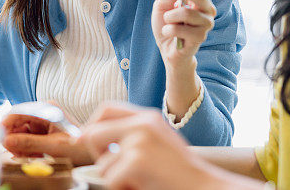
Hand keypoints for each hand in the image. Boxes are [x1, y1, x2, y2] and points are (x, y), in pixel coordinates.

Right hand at [1, 113, 92, 166]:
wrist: (93, 152)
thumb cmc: (79, 146)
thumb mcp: (53, 146)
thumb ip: (28, 143)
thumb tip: (6, 141)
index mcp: (46, 109)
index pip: (17, 112)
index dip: (5, 125)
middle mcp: (43, 112)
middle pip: (17, 123)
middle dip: (13, 139)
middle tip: (12, 154)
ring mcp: (43, 122)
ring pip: (21, 133)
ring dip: (20, 146)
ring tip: (25, 158)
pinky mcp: (44, 132)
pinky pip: (28, 139)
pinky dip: (27, 149)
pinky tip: (32, 157)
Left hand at [80, 103, 222, 189]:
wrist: (204, 187)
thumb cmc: (180, 172)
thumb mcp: (157, 143)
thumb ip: (131, 135)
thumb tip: (88, 136)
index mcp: (148, 117)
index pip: (106, 108)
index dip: (91, 125)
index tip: (84, 140)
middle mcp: (143, 124)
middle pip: (94, 132)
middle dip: (96, 154)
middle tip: (112, 170)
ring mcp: (139, 142)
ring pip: (102, 164)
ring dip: (115, 179)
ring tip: (140, 181)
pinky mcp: (136, 162)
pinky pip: (110, 180)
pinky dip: (122, 189)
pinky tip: (142, 187)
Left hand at [151, 0, 220, 65]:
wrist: (166, 48)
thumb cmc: (166, 24)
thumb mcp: (162, 5)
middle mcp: (207, 8)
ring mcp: (206, 23)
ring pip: (187, 12)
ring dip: (169, 16)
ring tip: (167, 22)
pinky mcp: (200, 37)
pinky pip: (181, 28)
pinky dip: (168, 29)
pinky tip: (168, 33)